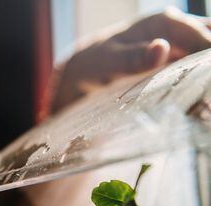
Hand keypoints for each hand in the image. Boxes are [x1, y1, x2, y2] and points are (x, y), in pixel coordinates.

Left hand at [49, 7, 210, 113]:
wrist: (86, 70)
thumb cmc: (96, 62)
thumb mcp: (111, 61)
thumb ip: (134, 58)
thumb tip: (161, 48)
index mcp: (164, 23)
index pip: (204, 38)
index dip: (209, 61)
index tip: (207, 85)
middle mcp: (176, 31)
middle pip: (207, 45)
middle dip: (207, 69)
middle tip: (203, 95)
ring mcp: (177, 47)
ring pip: (204, 58)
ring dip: (204, 77)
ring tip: (201, 101)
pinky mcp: (175, 63)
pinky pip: (195, 70)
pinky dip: (198, 83)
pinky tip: (197, 102)